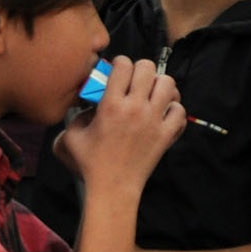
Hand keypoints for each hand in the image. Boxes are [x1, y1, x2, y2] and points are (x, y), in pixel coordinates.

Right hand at [56, 56, 183, 188]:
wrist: (112, 188)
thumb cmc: (90, 164)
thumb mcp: (70, 136)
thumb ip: (76, 115)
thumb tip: (88, 103)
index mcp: (111, 105)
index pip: (123, 65)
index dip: (120, 63)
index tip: (118, 71)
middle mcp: (135, 108)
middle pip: (147, 68)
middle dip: (140, 70)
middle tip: (135, 81)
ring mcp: (153, 120)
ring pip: (168, 84)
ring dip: (160, 85)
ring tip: (153, 93)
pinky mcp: (166, 134)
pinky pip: (180, 110)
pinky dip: (174, 109)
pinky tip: (163, 114)